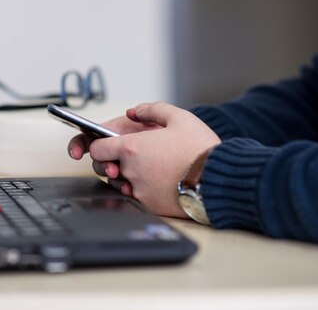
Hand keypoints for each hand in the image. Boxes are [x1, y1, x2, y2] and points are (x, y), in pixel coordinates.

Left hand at [68, 102, 220, 217]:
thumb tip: (133, 112)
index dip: (101, 145)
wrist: (220, 179)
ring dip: (128, 176)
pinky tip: (160, 181)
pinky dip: (143, 190)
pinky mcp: (150, 206)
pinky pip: (137, 197)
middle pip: (107, 168)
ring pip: (121, 184)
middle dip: (115, 161)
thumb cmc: (200, 147)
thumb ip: (152, 110)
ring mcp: (139, 191)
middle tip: (135, 155)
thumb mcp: (179, 117)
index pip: (96, 149)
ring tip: (150, 167)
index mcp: (132, 148)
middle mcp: (131, 171)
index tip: (111, 143)